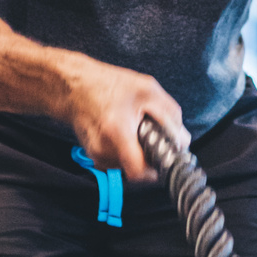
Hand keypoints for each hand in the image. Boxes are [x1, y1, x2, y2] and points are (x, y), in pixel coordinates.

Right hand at [66, 60, 187, 183]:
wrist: (73, 87)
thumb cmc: (108, 85)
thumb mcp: (147, 90)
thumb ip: (170, 115)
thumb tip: (183, 141)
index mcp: (116, 132)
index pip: (138, 172)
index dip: (155, 171)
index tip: (162, 159)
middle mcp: (102, 149)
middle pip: (135, 170)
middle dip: (147, 156)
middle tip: (148, 134)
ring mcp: (96, 155)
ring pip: (127, 167)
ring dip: (136, 153)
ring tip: (133, 129)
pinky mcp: (94, 156)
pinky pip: (118, 162)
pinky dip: (125, 151)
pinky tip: (123, 132)